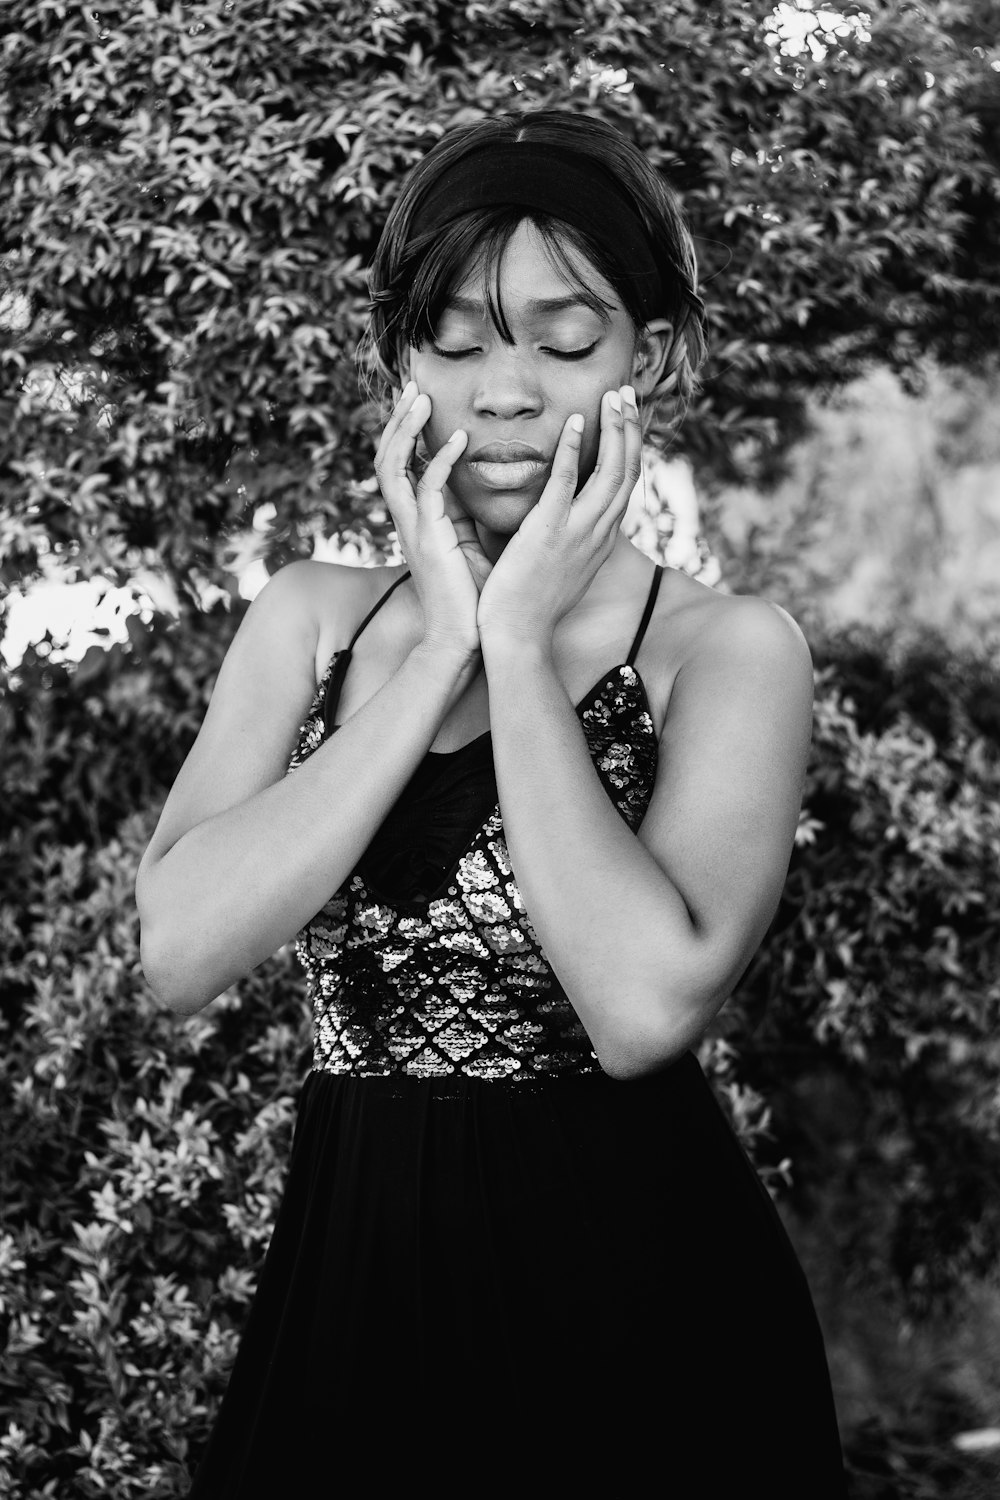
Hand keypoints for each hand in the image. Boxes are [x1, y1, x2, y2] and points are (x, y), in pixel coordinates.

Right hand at [374, 381, 491, 658]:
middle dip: (397, 419)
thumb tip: (487, 483)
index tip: (419, 397)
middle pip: (386, 456)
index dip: (405, 429)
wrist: (465, 638)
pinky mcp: (429, 538)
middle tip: (412, 384)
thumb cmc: (473, 597)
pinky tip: (459, 439)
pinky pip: (427, 489)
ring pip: (393, 466)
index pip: (401, 463)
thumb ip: (469, 512)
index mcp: (417, 519)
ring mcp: (414, 528)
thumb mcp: (471, 543)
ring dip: (406, 429)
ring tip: (422, 398)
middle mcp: (408, 519)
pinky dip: (440, 460)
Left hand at [476, 384, 641, 649]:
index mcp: (601, 540)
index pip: (625, 486)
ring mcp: (577, 533)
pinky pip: (566, 483)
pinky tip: (573, 420)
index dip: (630, 449)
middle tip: (628, 392)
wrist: (518, 637)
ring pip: (610, 473)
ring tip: (614, 396)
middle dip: (631, 429)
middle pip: (628, 472)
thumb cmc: (530, 606)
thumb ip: (566, 537)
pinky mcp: (549, 533)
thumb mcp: (561, 567)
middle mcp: (598, 533)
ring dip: (614, 430)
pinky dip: (572, 449)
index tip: (627, 418)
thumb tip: (560, 515)